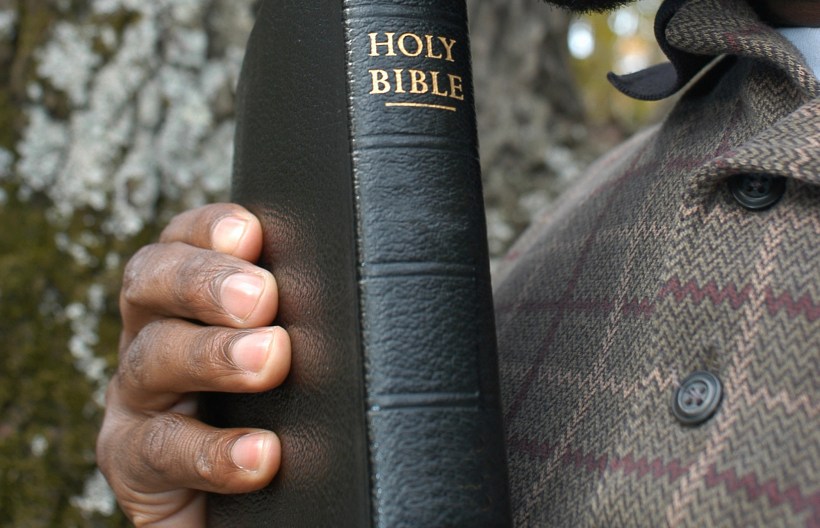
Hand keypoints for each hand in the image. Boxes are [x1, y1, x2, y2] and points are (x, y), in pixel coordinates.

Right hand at [97, 204, 290, 525]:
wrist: (242, 502)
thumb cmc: (278, 410)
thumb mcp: (291, 353)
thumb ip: (305, 316)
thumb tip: (357, 280)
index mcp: (187, 299)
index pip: (185, 241)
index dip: (210, 228)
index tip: (251, 233)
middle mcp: (153, 335)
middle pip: (150, 282)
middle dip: (204, 282)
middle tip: (261, 296)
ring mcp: (137, 399)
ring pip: (151, 359)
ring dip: (212, 355)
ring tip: (269, 360)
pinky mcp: (133, 464)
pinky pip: (159, 451)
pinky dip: (212, 451)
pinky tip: (260, 453)